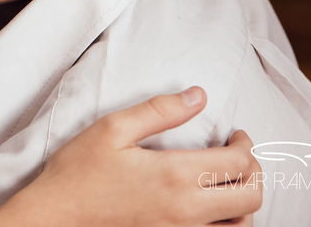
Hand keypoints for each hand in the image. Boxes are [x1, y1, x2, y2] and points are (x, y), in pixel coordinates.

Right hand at [0, 87, 261, 226]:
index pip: (238, 163)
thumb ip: (159, 111)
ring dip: (245, 201)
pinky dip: (229, 223)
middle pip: (251, 196)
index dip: (246, 145)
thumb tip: (198, 95)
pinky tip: (214, 209)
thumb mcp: (112, 129)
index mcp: (174, 175)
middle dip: (254, 171)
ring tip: (231, 182)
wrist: (56, 218)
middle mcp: (187, 210)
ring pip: (242, 224)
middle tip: (239, 155)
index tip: (236, 134)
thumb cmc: (78, 172)